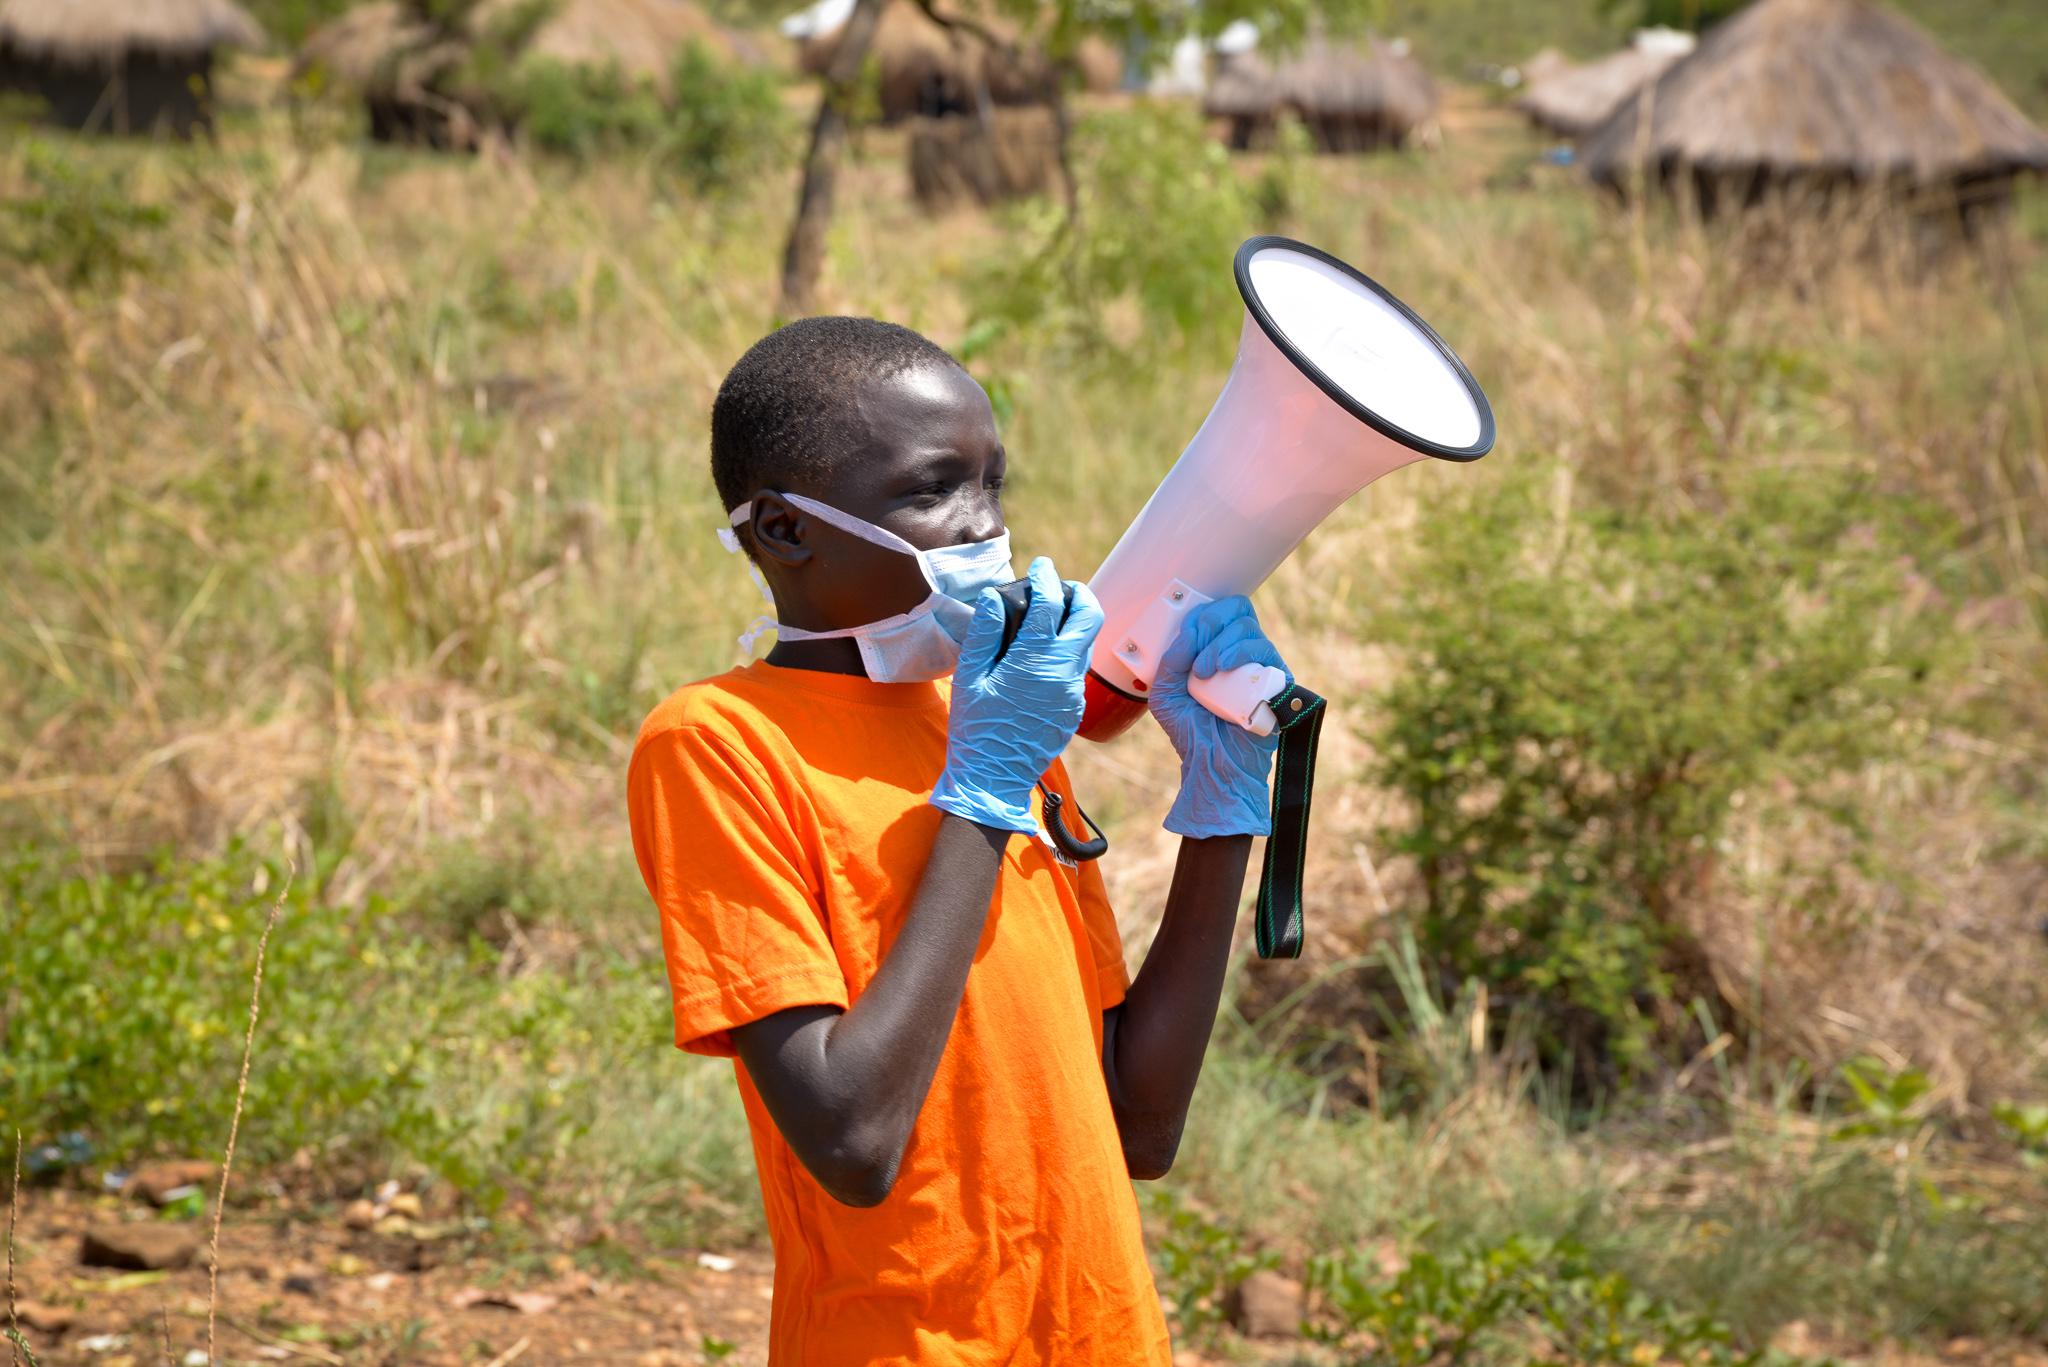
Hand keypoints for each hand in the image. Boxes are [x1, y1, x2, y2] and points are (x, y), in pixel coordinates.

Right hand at [930, 556, 1103, 832]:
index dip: (1047, 577)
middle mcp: (1063, 673)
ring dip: (1076, 621)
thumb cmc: (974, 730)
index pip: (1052, 603)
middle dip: (1078, 593)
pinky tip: (1046, 653)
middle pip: (1090, 615)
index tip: (1040, 565)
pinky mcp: (1075, 708)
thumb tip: (995, 598)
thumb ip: (985, 633)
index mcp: (1034, 661)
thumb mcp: (968, 677)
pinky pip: (1079, 667)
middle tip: (1060, 586)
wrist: (992, 780)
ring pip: (1088, 642)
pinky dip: (1069, 649)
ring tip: (1052, 616)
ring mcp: (1073, 692)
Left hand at [1150, 596, 1289, 838]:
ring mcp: (1262, 666)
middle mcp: (1243, 654)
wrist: (1212, 765)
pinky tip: (1223, 669)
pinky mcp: (1278, 680)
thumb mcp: (1166, 693)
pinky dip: (1241, 653)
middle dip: (1212, 622)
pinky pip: (1265, 651)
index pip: (1219, 611)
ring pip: (1248, 628)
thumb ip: (1170, 660)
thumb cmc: (1192, 732)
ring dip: (1220, 644)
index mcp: (1219, 650)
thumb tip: (1188, 631)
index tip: (1186, 636)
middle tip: (1195, 649)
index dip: (1202, 614)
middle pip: (1238, 609)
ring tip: (1204, 671)